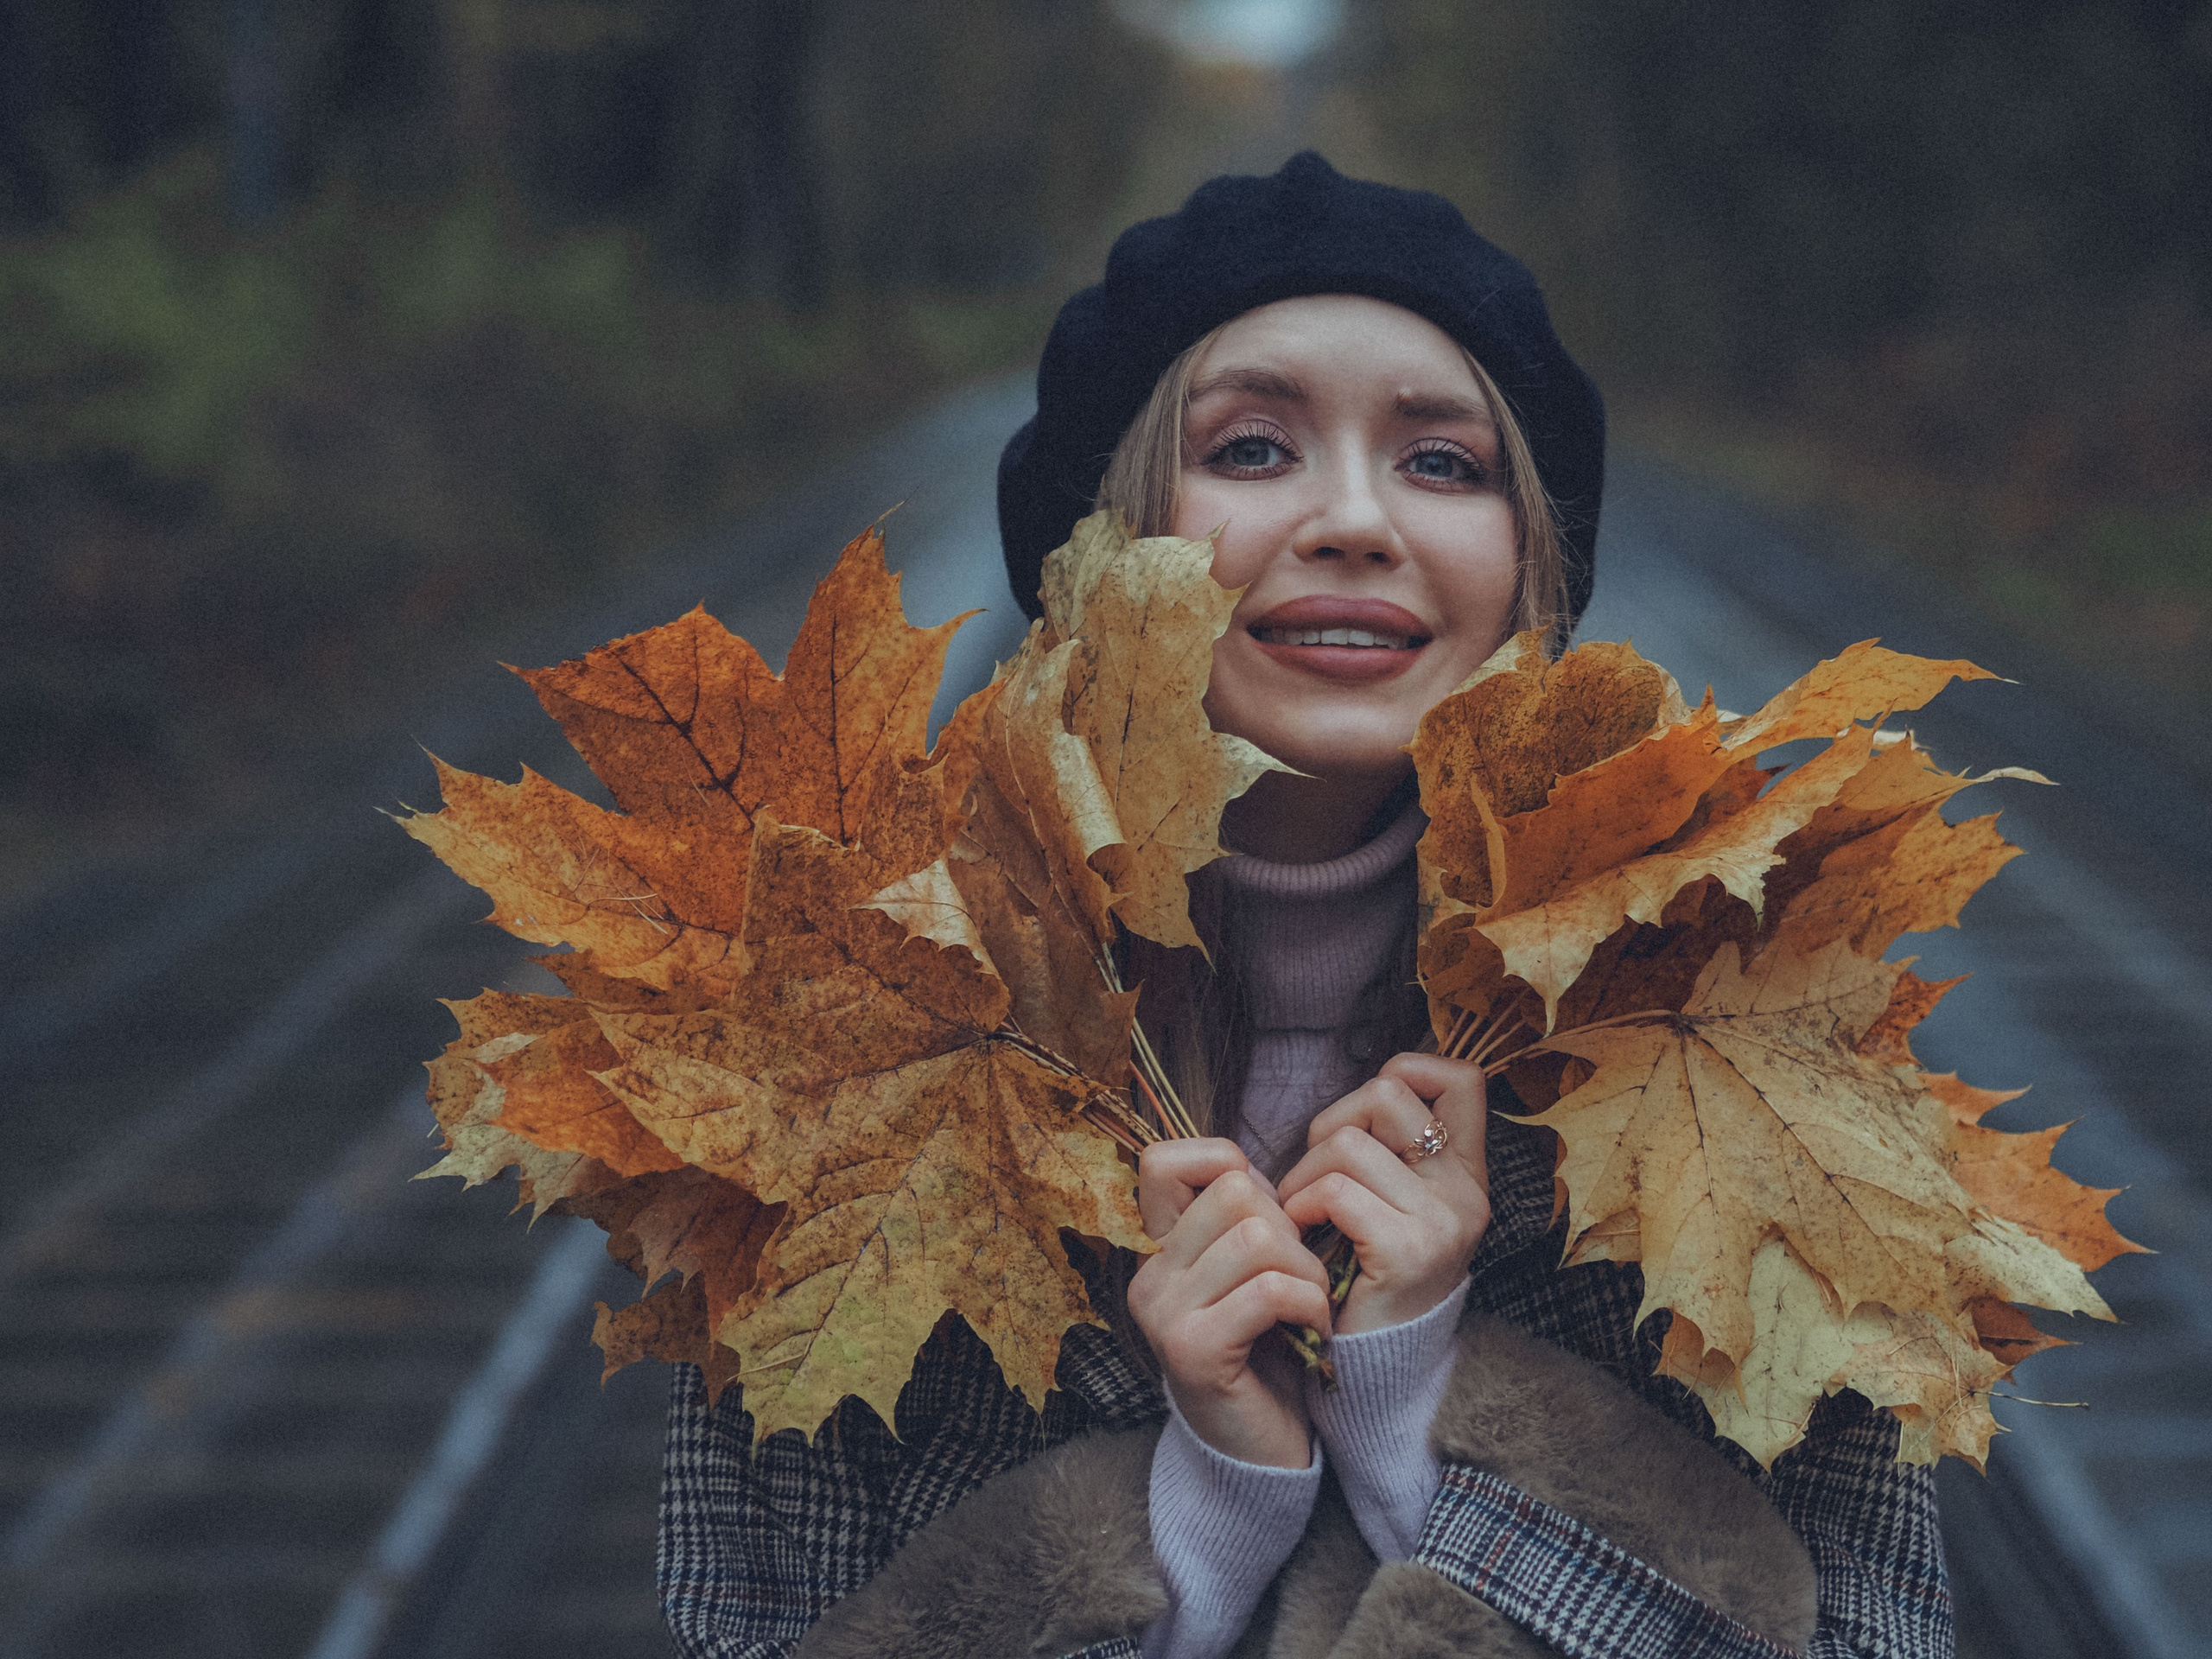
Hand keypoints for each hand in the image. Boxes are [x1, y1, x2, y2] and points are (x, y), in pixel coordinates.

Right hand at [1127, 1138, 1331, 1467]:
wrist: (1261, 1455)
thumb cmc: (1268, 1353)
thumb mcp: (1251, 1273)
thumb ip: (1244, 1220)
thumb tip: (1258, 1169)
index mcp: (1157, 1250)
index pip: (1163, 1159)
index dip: (1225, 1163)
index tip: (1267, 1215)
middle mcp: (1149, 1276)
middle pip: (1233, 1191)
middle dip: (1289, 1227)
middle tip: (1302, 1277)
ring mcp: (1164, 1314)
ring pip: (1257, 1236)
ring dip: (1307, 1270)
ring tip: (1311, 1307)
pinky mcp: (1194, 1350)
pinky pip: (1270, 1290)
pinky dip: (1309, 1307)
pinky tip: (1312, 1334)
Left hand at [1277, 1054, 1490, 1335]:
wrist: (1377, 1369)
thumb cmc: (1366, 1275)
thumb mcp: (1393, 1204)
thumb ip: (1389, 1151)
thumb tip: (1356, 1098)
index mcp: (1465, 1172)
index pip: (1461, 1077)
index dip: (1406, 1072)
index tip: (1366, 1121)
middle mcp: (1466, 1191)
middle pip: (1388, 1094)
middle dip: (1333, 1122)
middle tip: (1317, 1173)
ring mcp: (1442, 1222)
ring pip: (1347, 1145)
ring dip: (1303, 1173)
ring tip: (1301, 1210)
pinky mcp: (1408, 1252)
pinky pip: (1334, 1191)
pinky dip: (1302, 1204)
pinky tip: (1301, 1230)